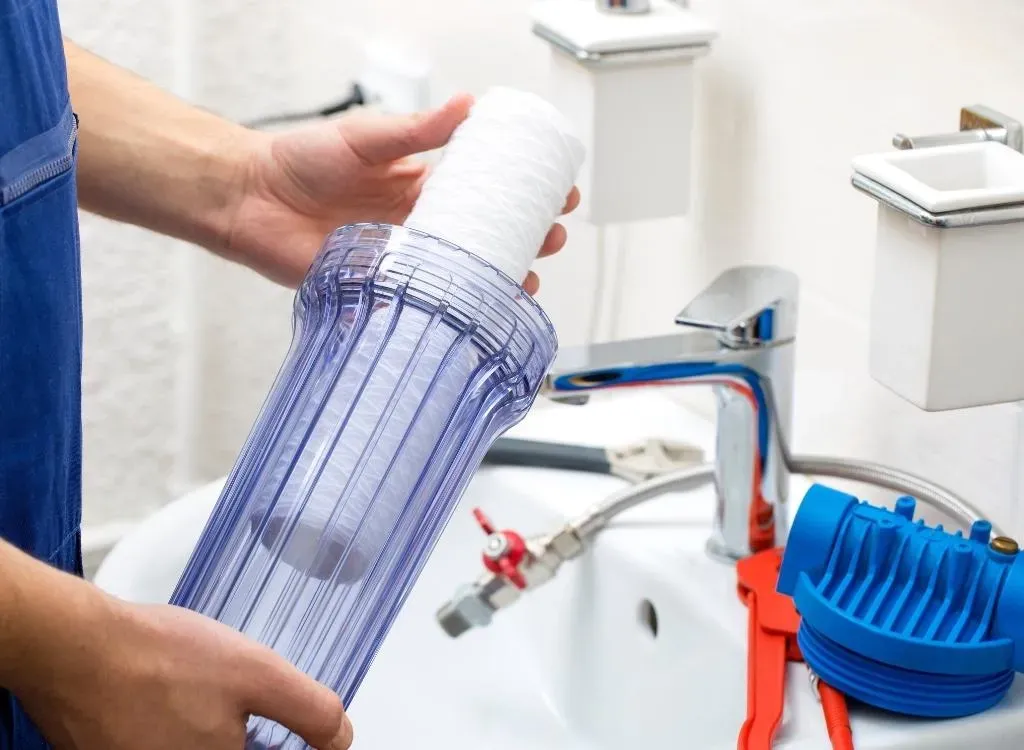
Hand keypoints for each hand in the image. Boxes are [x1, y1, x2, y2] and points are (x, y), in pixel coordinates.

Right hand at [15, 593, 351, 749]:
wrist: (74, 648)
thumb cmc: (156, 659)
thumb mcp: (258, 673)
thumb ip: (310, 710)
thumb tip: (341, 738)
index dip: (301, 745)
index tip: (305, 729)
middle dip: (252, 733)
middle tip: (237, 696)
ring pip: (206, 748)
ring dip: (217, 729)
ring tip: (201, 692)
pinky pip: (169, 742)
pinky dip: (181, 725)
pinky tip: (175, 696)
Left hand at [222, 94, 579, 292]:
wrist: (251, 199)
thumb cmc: (299, 161)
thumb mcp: (367, 137)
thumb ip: (416, 130)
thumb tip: (466, 106)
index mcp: (420, 185)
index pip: (485, 191)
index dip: (522, 194)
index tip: (556, 192)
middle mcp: (419, 223)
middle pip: (483, 236)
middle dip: (525, 238)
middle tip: (552, 236)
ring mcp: (404, 257)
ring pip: (462, 271)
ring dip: (498, 276)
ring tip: (527, 276)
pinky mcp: (381, 285)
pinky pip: (424, 298)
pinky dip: (453, 304)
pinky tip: (479, 307)